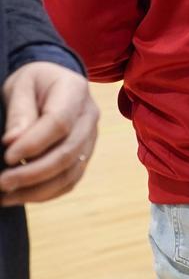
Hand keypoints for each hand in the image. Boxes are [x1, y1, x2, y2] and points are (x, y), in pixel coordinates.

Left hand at [0, 61, 98, 204]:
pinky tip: (21, 195)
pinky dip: (47, 193)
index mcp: (75, 91)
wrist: (53, 84)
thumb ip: (19, 111)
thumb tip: (13, 141)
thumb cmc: (34, 83)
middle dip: (33, 173)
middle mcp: (89, 116)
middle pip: (68, 152)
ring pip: (71, 171)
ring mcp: (90, 137)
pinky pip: (71, 180)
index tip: (7, 157)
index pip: (60, 122)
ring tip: (7, 196)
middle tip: (2, 182)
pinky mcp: (85, 154)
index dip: (34, 143)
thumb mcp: (21, 86)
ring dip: (38, 189)